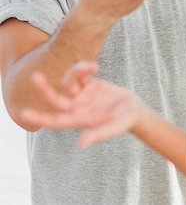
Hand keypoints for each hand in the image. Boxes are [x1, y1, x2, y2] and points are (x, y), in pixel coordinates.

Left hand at [20, 62, 143, 147]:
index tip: (24, 113)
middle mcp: (78, 107)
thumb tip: (80, 144)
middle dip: (45, 88)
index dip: (40, 116)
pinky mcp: (90, 84)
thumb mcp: (113, 128)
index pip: (55, 120)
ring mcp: (83, 95)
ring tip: (92, 66)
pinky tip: (96, 67)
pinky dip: (85, 68)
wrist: (135, 110)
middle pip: (56, 98)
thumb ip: (98, 135)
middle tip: (35, 76)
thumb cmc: (125, 123)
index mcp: (79, 120)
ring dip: (76, 72)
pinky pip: (81, 73)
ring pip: (69, 81)